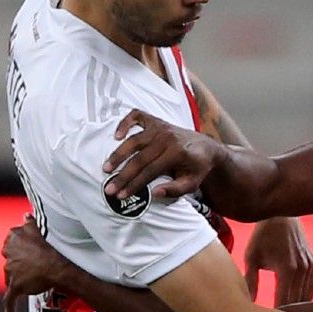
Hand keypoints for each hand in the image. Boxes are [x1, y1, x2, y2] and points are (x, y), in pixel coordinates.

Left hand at [1, 218, 72, 311]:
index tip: (30, 252)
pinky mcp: (15, 286)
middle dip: (18, 264)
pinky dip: (9, 309)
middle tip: (33, 265)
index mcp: (12, 239)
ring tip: (33, 280)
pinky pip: (9, 299)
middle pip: (10, 260)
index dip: (21, 250)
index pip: (11, 244)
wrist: (57, 266)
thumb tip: (25, 215)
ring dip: (19, 279)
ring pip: (10, 276)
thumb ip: (29, 222)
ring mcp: (10, 270)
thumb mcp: (39, 229)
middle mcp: (8, 254)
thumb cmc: (50, 248)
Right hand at [103, 108, 224, 202]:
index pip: (150, 171)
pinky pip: (137, 116)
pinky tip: (116, 136)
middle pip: (139, 158)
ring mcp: (160, 127)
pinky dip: (125, 123)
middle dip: (122, 175)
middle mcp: (167, 138)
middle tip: (109, 187)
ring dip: (118, 154)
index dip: (134, 184)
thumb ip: (175, 190)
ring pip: (134, 140)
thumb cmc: (197, 168)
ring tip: (106, 168)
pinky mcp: (156, 121)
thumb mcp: (192, 183)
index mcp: (176, 154)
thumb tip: (154, 193)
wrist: (206, 147)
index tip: (121, 195)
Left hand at [245, 217, 312, 304]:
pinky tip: (299, 304)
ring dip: (298, 307)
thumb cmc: (263, 236)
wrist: (281, 215)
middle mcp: (301, 270)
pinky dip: (306, 296)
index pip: (284, 301)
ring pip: (306, 295)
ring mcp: (309, 266)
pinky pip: (312, 285)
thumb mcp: (252, 258)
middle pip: (297, 301)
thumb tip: (247, 302)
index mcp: (286, 271)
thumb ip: (251, 281)